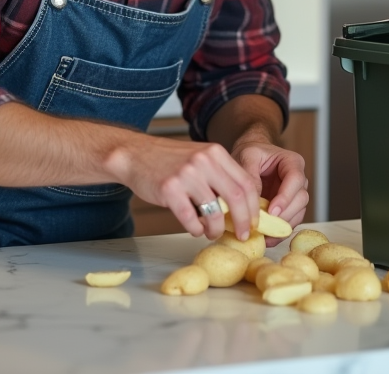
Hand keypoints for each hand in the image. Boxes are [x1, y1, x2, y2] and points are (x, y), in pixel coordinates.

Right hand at [107, 134, 261, 241]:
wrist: (135, 155)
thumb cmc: (169, 161)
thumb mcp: (200, 158)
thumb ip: (220, 175)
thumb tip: (243, 206)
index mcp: (216, 153)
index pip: (246, 182)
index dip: (253, 206)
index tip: (253, 221)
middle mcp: (203, 161)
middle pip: (235, 197)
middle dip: (243, 221)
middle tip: (242, 235)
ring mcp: (186, 174)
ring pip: (214, 211)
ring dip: (216, 229)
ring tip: (213, 233)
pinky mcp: (169, 189)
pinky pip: (190, 218)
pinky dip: (196, 229)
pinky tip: (195, 228)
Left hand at [232, 139, 307, 244]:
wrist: (249, 159)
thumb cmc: (250, 153)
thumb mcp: (247, 156)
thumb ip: (250, 174)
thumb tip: (254, 200)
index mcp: (292, 162)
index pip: (296, 180)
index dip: (286, 196)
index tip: (272, 210)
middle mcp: (298, 180)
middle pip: (301, 199)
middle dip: (285, 214)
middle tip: (268, 225)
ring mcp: (295, 195)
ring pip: (298, 213)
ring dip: (283, 226)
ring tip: (266, 235)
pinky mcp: (288, 208)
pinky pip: (290, 222)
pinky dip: (280, 232)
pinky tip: (267, 238)